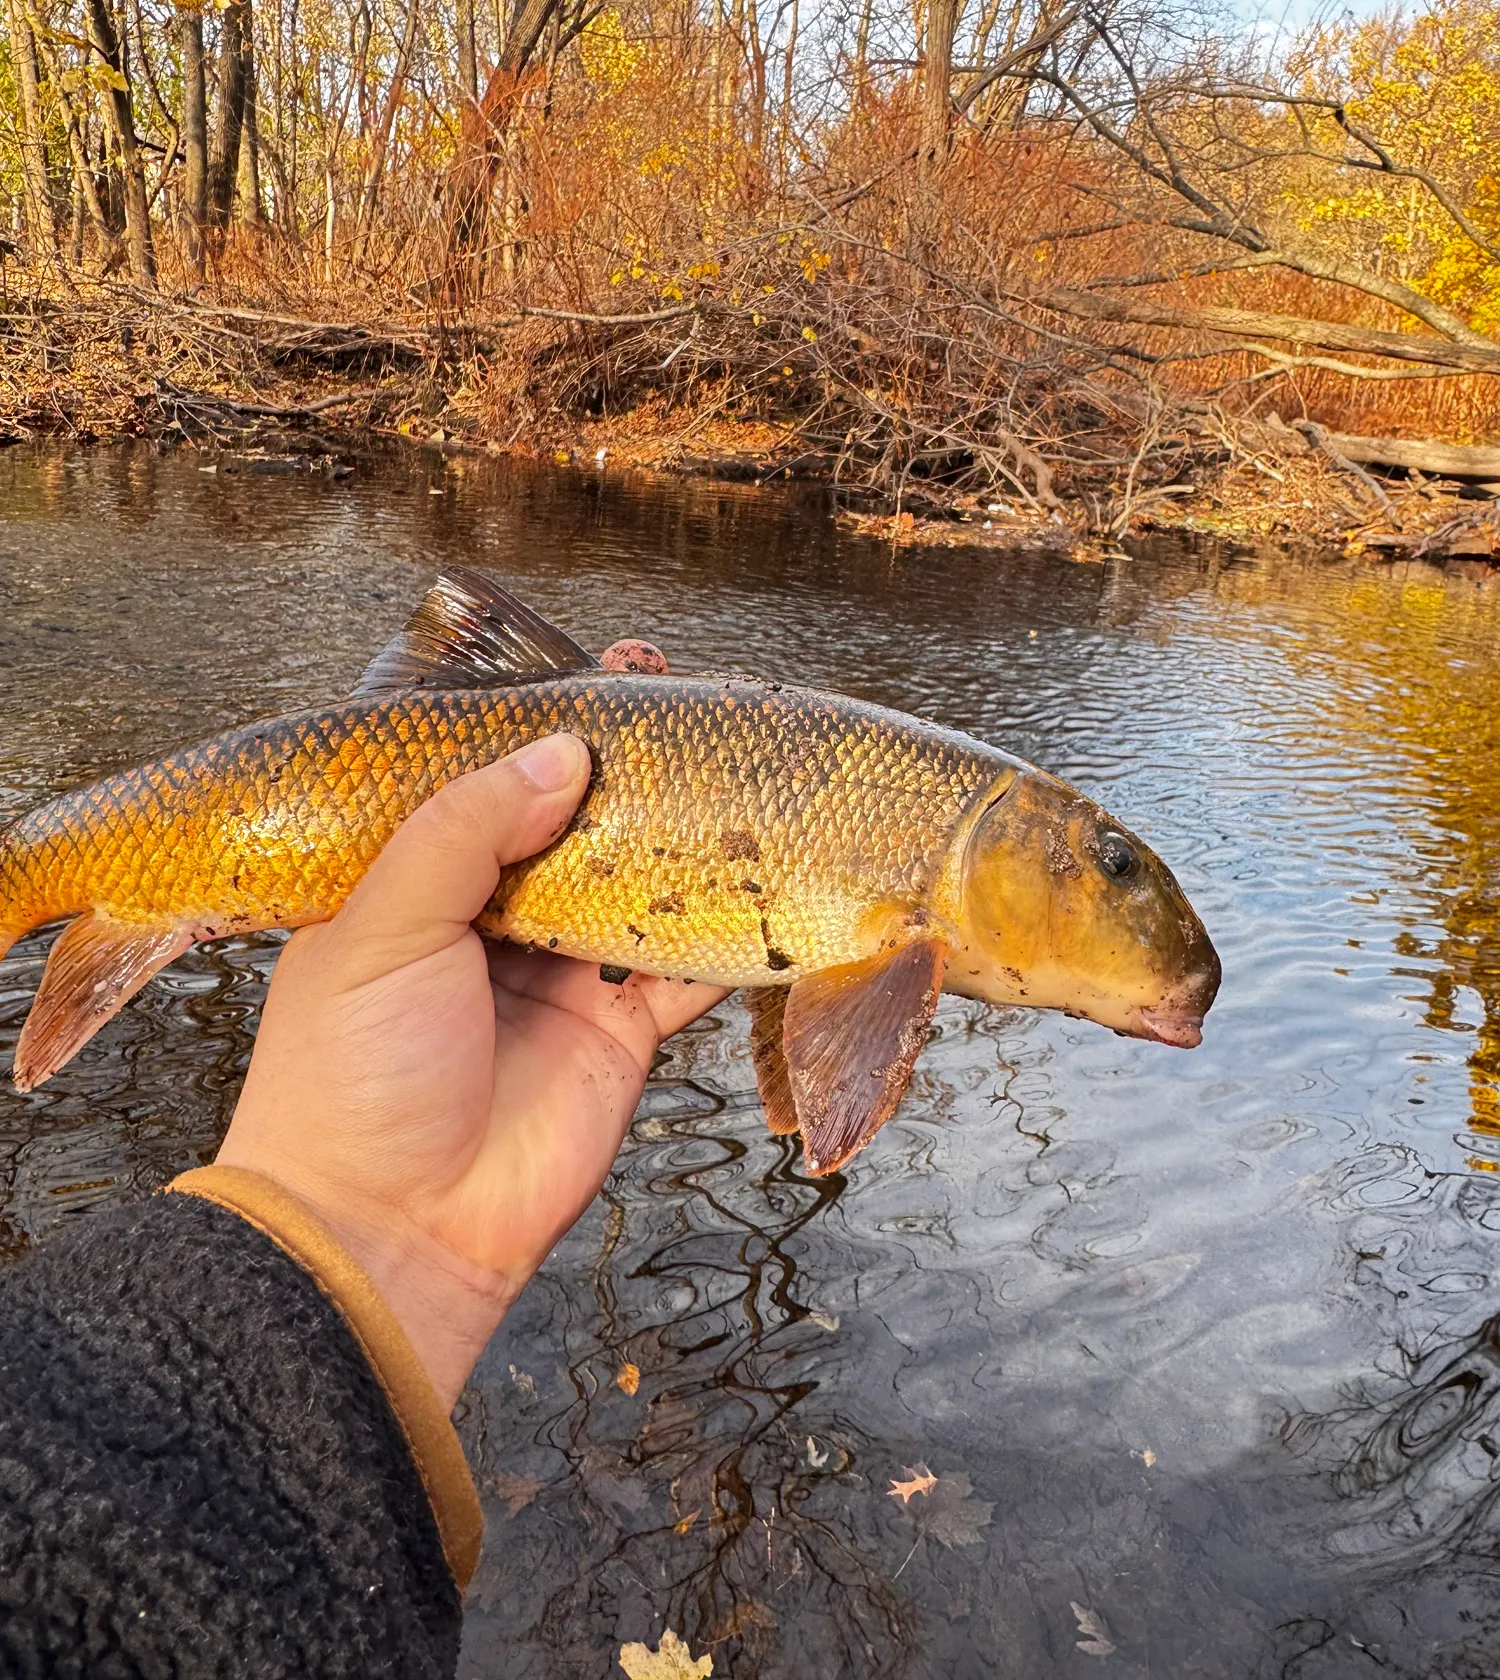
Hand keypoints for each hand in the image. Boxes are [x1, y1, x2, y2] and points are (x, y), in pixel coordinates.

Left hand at [218, 735, 726, 1408]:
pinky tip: (759, 879)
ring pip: (635, 886)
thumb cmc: (352, 1076)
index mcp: (413, 886)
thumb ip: (468, 829)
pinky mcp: (619, 1032)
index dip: (536, 731)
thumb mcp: (382, 927)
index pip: (483, 785)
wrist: (390, 1232)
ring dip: (680, 837)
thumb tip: (560, 752)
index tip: (593, 674)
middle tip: (676, 703)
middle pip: (572, 827)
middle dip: (622, 770)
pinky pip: (682, 968)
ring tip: (729, 771)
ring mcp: (560, 976)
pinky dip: (722, 931)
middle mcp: (490, 922)